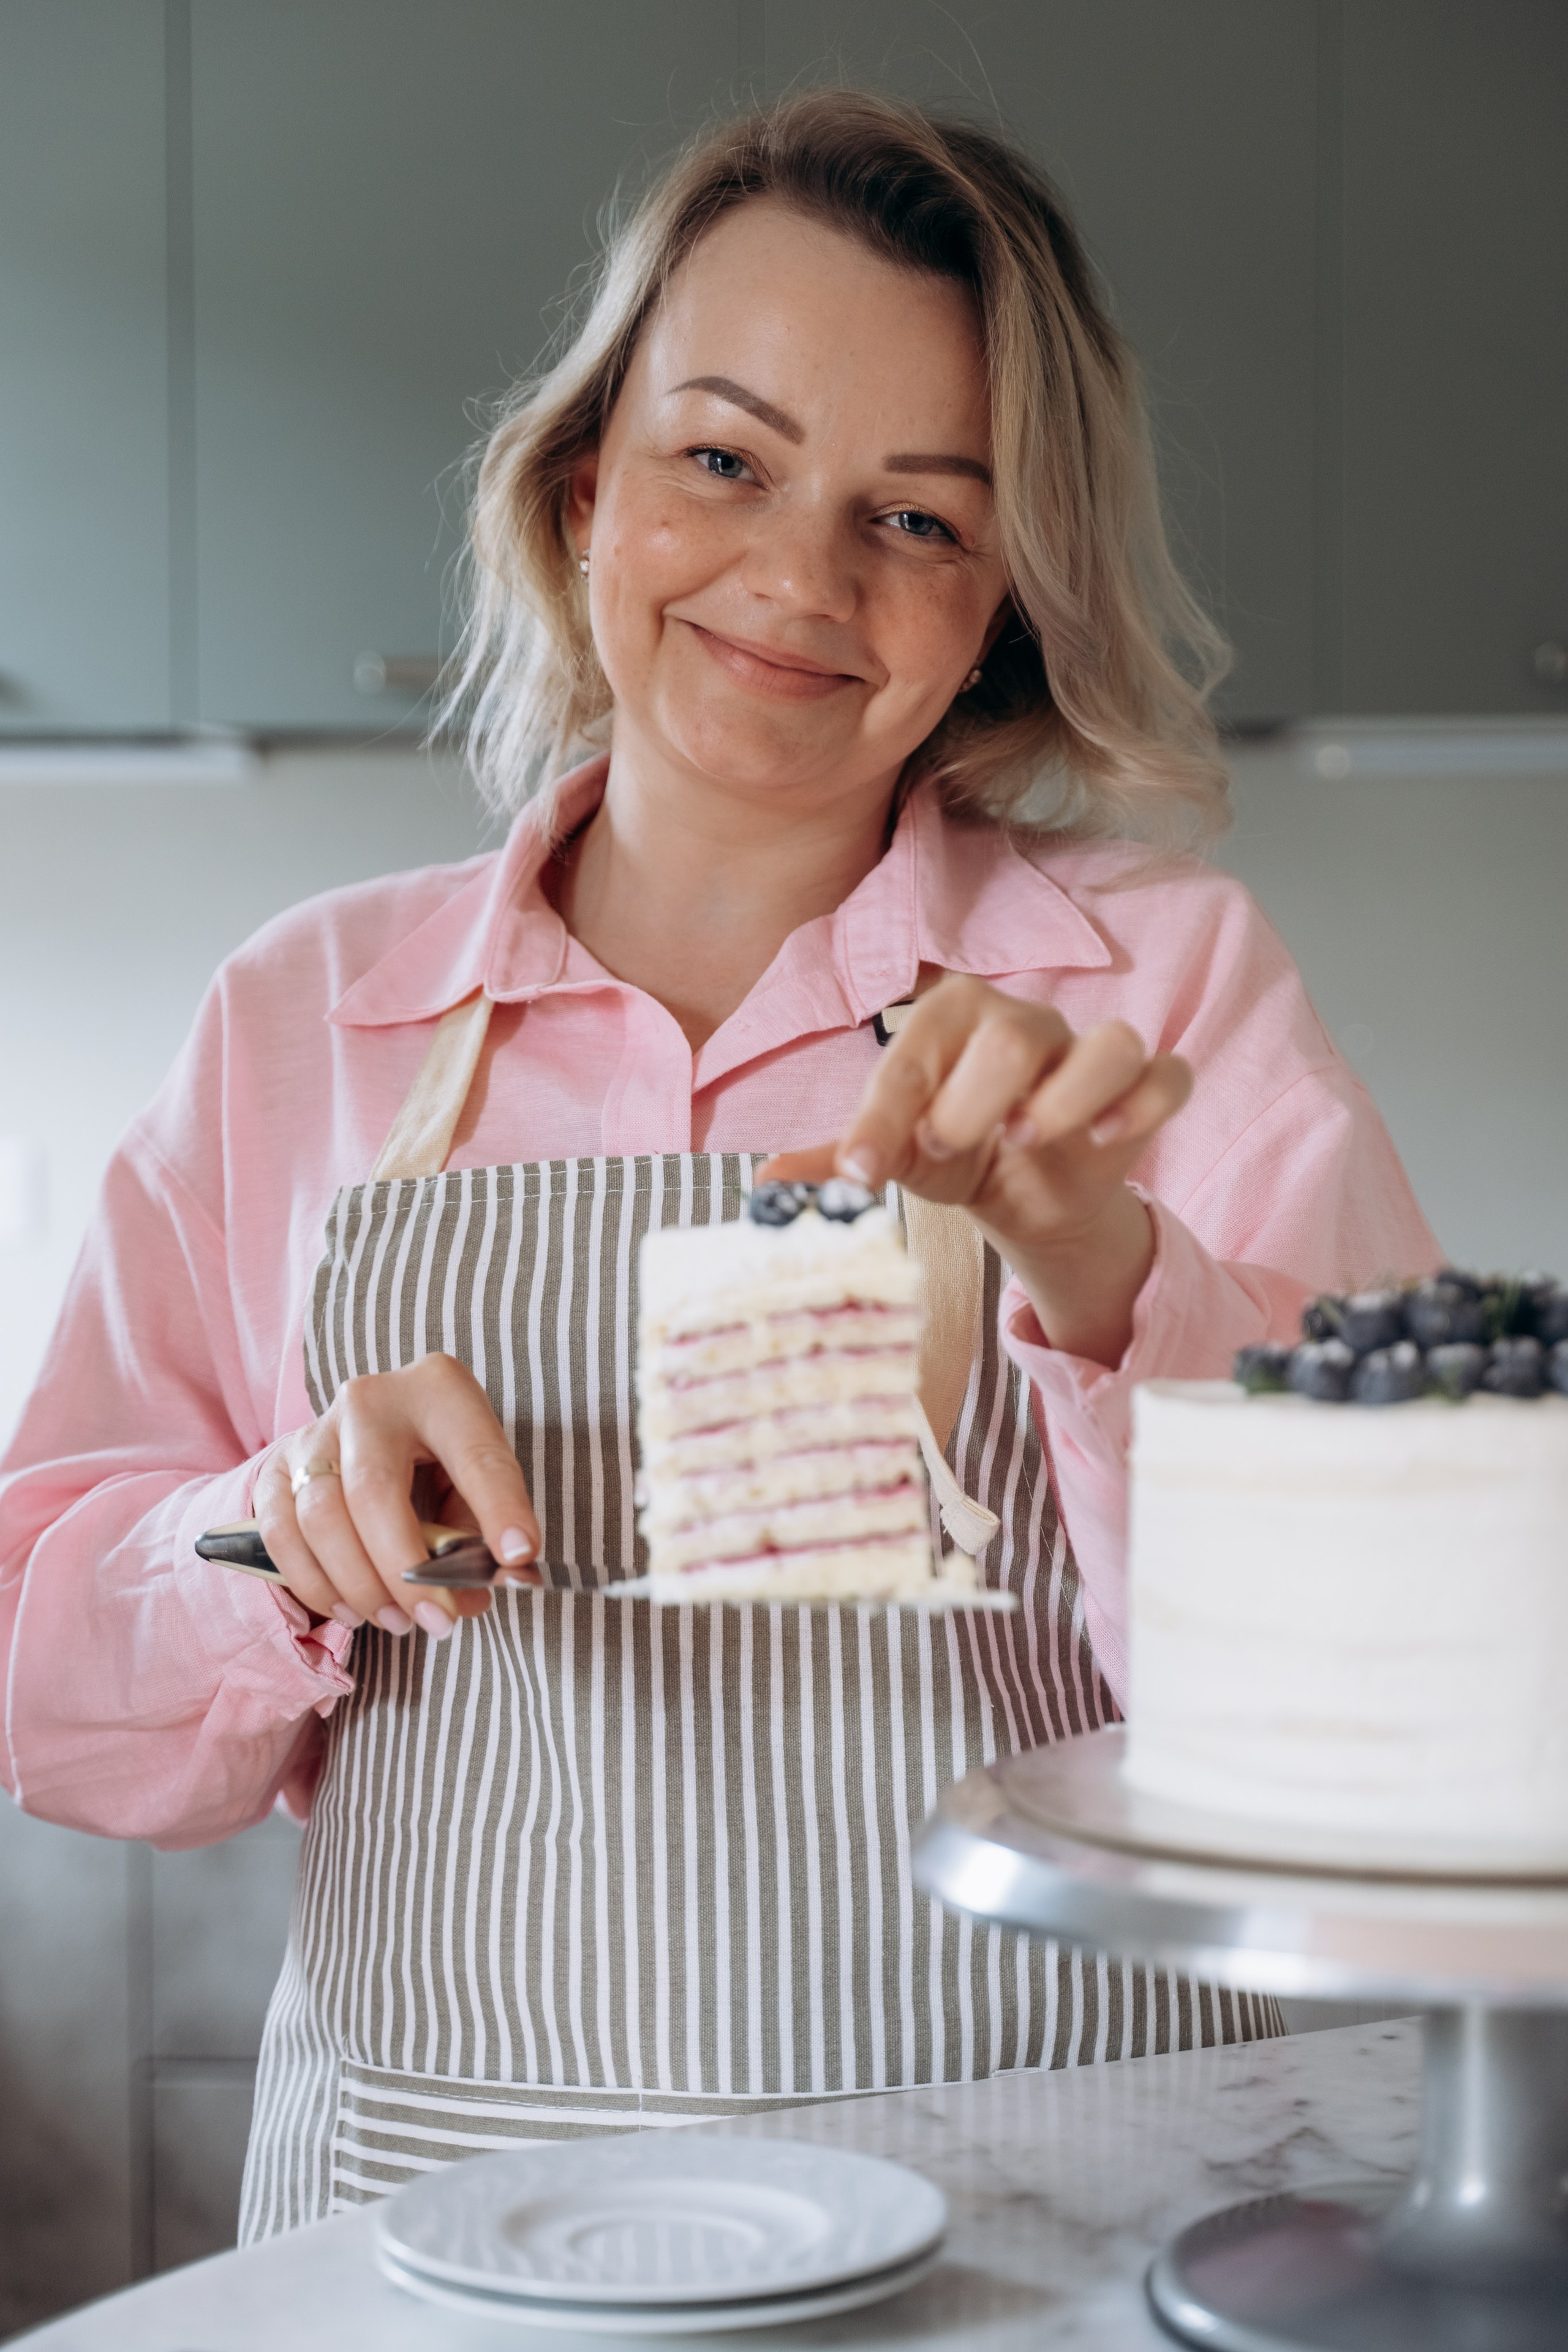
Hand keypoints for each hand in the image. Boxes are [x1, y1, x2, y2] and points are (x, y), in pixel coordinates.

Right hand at [254, 1355, 541, 1638]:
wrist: (367, 1427)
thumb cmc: (435, 1455)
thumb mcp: (471, 1476)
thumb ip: (479, 1531)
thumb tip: (472, 1598)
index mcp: (438, 1391)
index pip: (474, 1453)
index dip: (499, 1507)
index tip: (518, 1558)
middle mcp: (369, 1402)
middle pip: (373, 1491)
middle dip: (404, 1570)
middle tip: (437, 1622)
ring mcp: (314, 1432)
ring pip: (320, 1517)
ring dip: (358, 1585)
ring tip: (396, 1621)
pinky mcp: (277, 1466)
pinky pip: (281, 1533)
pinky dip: (314, 1583)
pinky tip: (349, 1610)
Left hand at [761, 976, 1191, 1365]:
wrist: (1024, 1191)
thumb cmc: (954, 1151)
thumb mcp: (894, 1156)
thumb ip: (840, 1159)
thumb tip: (768, 1181)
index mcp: (952, 1020)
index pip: (917, 1054)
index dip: (885, 1113)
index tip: (863, 1172)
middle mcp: (1025, 1023)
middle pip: (1015, 1037)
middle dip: (975, 1099)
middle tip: (947, 1148)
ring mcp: (1090, 1054)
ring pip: (1105, 1045)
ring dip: (1066, 1097)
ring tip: (1025, 1140)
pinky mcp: (1143, 1091)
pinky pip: (1166, 1076)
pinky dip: (1143, 1104)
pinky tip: (1104, 1141)